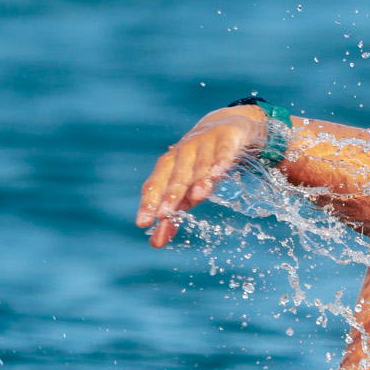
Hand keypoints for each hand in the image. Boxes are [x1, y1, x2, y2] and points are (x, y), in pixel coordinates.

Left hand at [135, 106, 269, 247]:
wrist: (225, 126)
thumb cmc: (197, 165)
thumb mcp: (185, 190)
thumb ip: (172, 216)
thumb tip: (155, 243)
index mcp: (168, 165)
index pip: (155, 184)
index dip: (149, 203)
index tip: (143, 223)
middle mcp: (182, 153)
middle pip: (175, 175)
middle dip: (170, 194)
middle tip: (164, 214)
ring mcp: (204, 144)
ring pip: (199, 164)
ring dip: (198, 179)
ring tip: (197, 197)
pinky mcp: (226, 140)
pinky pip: (223, 152)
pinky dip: (221, 162)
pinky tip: (219, 173)